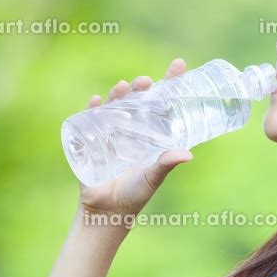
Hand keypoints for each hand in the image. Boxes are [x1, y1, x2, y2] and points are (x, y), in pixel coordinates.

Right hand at [77, 57, 192, 217]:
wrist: (108, 211)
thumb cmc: (135, 194)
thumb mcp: (153, 177)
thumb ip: (166, 164)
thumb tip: (187, 154)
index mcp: (150, 135)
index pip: (162, 103)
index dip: (169, 84)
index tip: (178, 65)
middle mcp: (132, 130)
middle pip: (137, 100)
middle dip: (141, 87)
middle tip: (146, 81)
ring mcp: (111, 133)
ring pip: (115, 107)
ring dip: (118, 95)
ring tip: (123, 87)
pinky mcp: (91, 141)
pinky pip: (89, 120)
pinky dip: (91, 109)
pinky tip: (95, 100)